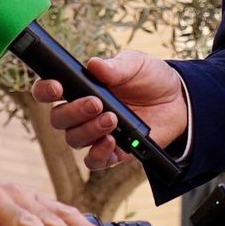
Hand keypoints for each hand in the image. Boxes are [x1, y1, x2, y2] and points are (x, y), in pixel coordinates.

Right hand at [31, 49, 187, 171]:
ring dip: (89, 130)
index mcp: (81, 88)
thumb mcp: (136, 65)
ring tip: (112, 118)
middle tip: (96, 103)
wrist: (179, 101)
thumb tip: (94, 65)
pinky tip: (112, 141)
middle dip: (73, 112)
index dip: (45, 90)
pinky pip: (93, 161)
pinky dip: (98, 153)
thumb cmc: (151, 78)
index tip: (57, 87)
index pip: (50, 92)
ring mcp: (96, 133)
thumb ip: (116, 66)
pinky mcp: (112, 152)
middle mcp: (82, 113)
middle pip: (59, 119)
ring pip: (74, 140)